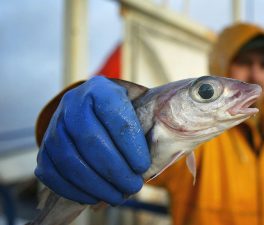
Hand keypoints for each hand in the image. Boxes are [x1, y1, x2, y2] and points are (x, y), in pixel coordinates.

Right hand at [35, 76, 150, 204]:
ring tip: (117, 196)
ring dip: (96, 184)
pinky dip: (74, 190)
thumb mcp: (138, 108)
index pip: (115, 117)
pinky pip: (52, 173)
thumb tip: (157, 158)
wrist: (92, 108)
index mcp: (101, 90)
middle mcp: (74, 103)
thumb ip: (147, 126)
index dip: (130, 145)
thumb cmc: (122, 113)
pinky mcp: (45, 147)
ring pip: (70, 159)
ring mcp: (55, 125)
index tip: (143, 166)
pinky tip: (94, 197)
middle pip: (90, 140)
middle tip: (133, 186)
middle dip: (115, 169)